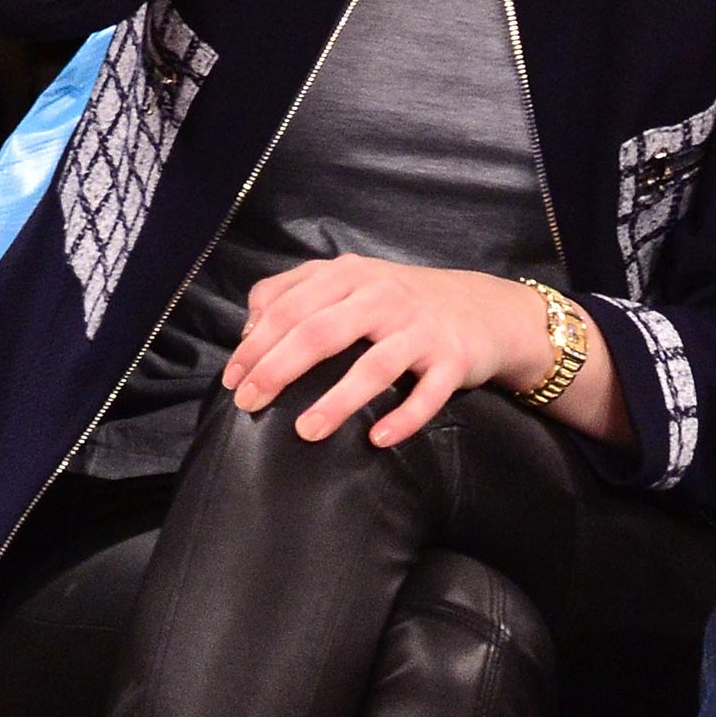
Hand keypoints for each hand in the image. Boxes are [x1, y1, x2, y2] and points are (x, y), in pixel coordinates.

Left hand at [221, 254, 554, 448]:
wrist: (483, 308)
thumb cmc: (401, 302)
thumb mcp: (349, 282)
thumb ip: (295, 293)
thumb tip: (247, 329)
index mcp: (351, 275)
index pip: (291, 306)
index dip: (256, 343)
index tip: (232, 379)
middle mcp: (383, 296)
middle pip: (321, 330)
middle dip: (278, 368)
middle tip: (249, 404)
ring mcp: (420, 328)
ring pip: (374, 365)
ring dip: (337, 400)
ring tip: (306, 431)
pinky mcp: (452, 359)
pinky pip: (427, 394)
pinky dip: (403, 418)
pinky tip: (378, 441)